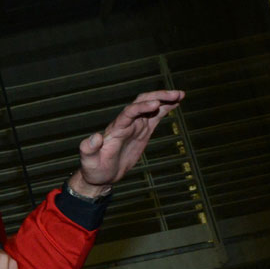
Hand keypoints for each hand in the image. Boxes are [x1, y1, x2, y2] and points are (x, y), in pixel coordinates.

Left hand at [69, 90, 184, 195]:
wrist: (100, 174)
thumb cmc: (93, 169)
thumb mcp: (89, 161)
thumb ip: (88, 149)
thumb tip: (94, 137)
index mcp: (115, 128)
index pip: (129, 112)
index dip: (142, 107)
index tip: (155, 104)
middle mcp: (126, 123)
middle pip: (142, 102)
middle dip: (158, 96)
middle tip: (176, 94)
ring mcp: (135, 126)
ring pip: (151, 106)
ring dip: (164, 99)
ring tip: (181, 95)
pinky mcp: (142, 131)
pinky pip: (155, 116)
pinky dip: (165, 108)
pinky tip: (177, 102)